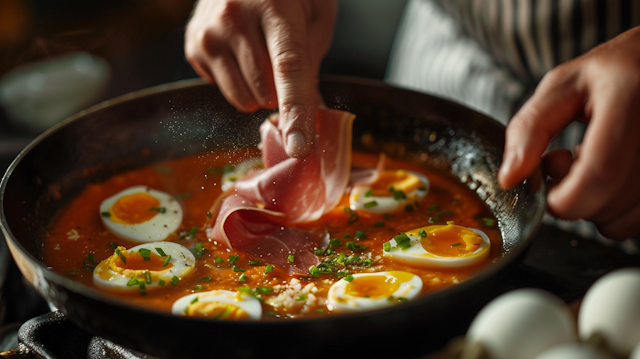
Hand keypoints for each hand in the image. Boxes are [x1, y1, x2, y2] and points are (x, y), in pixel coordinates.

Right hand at [185, 0, 336, 156]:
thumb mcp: (314, 14)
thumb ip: (313, 64)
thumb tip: (317, 116)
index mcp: (276, 5)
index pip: (290, 67)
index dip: (297, 111)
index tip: (300, 147)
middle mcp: (235, 16)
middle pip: (267, 90)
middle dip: (282, 92)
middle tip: (283, 61)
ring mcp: (210, 32)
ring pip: (244, 98)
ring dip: (260, 91)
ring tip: (260, 54)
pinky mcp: (194, 45)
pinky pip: (224, 91)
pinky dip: (238, 81)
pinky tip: (239, 50)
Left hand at [498, 26, 639, 238]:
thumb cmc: (610, 73)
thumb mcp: (562, 86)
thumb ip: (530, 129)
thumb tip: (510, 178)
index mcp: (630, 100)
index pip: (599, 174)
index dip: (562, 196)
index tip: (544, 185)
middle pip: (608, 203)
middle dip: (570, 199)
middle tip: (563, 163)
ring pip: (622, 220)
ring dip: (592, 205)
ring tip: (591, 163)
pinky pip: (636, 220)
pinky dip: (614, 208)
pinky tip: (610, 174)